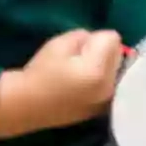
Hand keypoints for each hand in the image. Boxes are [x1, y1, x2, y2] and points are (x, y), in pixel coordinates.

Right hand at [0, 29, 122, 137]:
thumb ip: (85, 36)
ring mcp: (107, 101)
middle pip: (120, 54)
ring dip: (106, 67)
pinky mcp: (102, 109)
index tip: (79, 48)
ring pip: (117, 70)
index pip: (113, 38)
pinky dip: (103, 81)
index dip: (95, 38)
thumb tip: (96, 41)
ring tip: (82, 73)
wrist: (26, 106)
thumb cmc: (40, 73)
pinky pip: (111, 85)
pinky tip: (84, 85)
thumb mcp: (60, 43)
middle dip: (104, 52)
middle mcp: (108, 87)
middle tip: (80, 59)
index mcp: (98, 71)